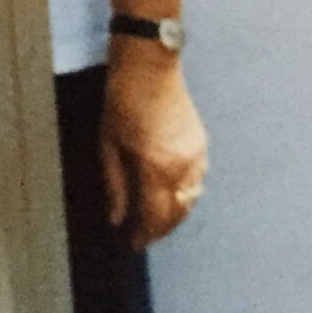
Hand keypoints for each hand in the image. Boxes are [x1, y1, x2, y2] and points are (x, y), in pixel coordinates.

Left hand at [102, 50, 208, 249]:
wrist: (149, 67)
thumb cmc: (121, 102)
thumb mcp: (107, 145)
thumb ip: (115, 186)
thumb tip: (117, 219)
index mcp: (155, 166)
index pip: (154, 215)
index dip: (145, 234)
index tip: (133, 245)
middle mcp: (183, 166)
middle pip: (177, 213)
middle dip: (160, 229)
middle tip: (143, 237)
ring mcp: (198, 155)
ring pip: (192, 199)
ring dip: (175, 214)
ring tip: (154, 220)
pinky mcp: (203, 145)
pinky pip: (198, 181)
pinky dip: (185, 194)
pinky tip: (169, 195)